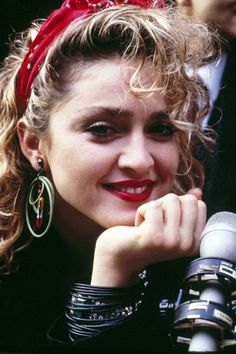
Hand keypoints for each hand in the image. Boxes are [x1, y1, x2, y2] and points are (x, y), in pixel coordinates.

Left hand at [91, 192, 205, 286]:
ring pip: (171, 200)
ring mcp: (171, 242)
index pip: (199, 205)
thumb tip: (197, 191)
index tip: (165, 222)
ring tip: (146, 225)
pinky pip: (153, 206)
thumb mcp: (169, 223)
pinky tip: (138, 228)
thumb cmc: (142, 238)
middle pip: (188, 200)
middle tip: (155, 221)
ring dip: (153, 208)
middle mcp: (186, 245)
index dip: (178, 206)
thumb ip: (185, 208)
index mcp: (193, 242)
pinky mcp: (154, 237)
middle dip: (167, 204)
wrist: (117, 257)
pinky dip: (141, 212)